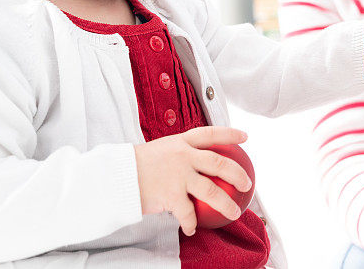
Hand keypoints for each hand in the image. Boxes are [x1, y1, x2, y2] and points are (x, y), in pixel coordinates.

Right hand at [134, 126, 250, 235]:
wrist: (116, 176)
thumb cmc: (137, 164)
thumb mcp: (161, 150)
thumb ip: (179, 154)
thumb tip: (194, 162)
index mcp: (181, 141)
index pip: (210, 133)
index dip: (229, 134)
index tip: (245, 137)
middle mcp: (183, 156)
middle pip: (219, 163)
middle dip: (237, 174)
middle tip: (247, 183)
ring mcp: (178, 175)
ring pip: (211, 190)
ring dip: (226, 204)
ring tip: (236, 212)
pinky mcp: (170, 194)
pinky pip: (188, 213)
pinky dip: (191, 223)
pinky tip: (193, 229)